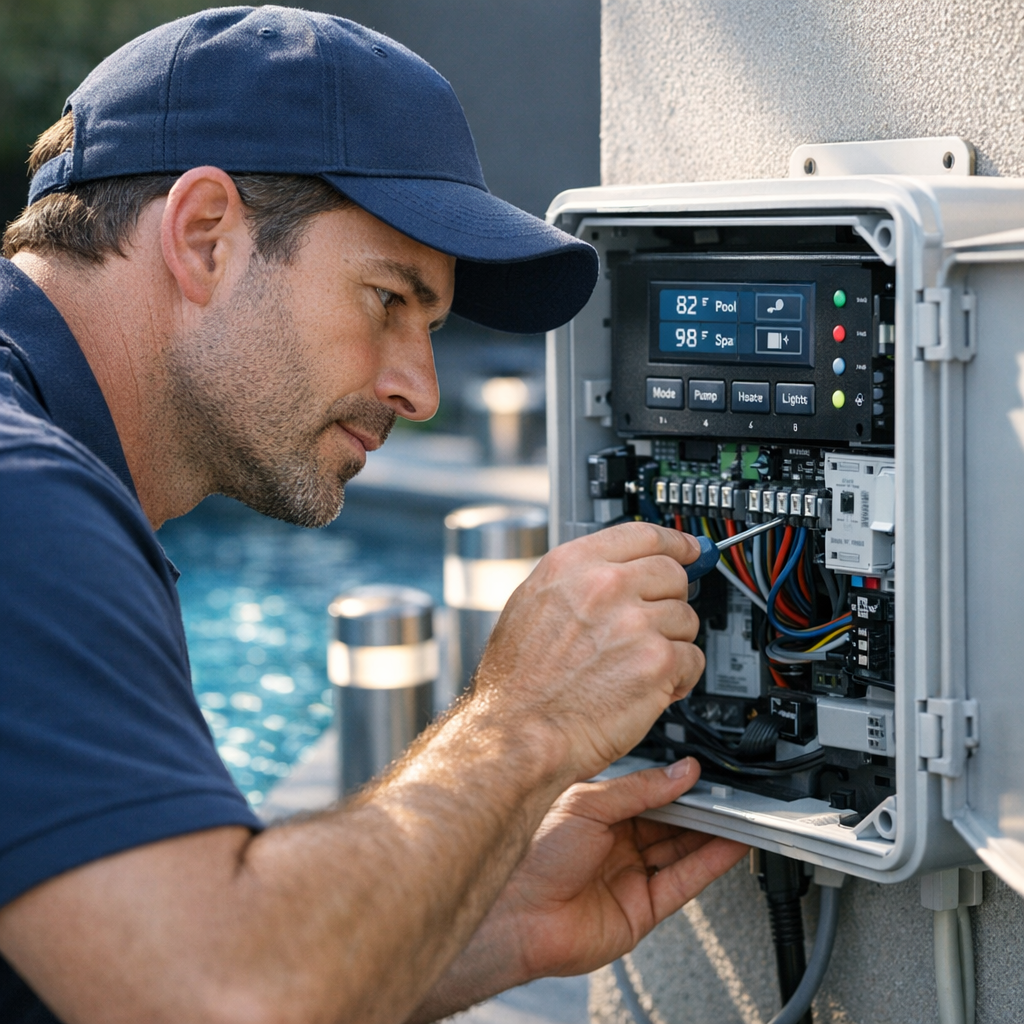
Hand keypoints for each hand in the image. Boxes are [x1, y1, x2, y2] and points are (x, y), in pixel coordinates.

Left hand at [441, 758, 748, 996]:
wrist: (518, 915)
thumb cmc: (533, 856)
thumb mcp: (587, 804)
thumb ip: (638, 789)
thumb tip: (679, 773)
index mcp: (597, 812)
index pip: (648, 794)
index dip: (676, 784)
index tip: (704, 773)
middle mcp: (615, 843)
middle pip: (669, 822)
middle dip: (699, 808)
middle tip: (728, 793)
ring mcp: (630, 875)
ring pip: (681, 850)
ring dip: (711, 834)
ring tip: (739, 815)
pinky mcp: (643, 908)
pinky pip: (684, 880)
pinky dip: (710, 863)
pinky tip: (730, 845)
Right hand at [472, 523, 705, 780]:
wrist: (517, 732)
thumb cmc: (516, 683)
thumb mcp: (531, 605)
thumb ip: (576, 581)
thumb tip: (618, 571)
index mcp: (572, 565)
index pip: (642, 534)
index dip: (674, 543)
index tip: (688, 549)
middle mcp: (605, 585)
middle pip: (673, 574)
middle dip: (670, 601)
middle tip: (655, 626)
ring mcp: (635, 621)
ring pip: (686, 619)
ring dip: (671, 644)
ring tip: (638, 666)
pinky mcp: (657, 661)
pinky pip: (693, 658)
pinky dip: (679, 678)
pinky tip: (650, 688)